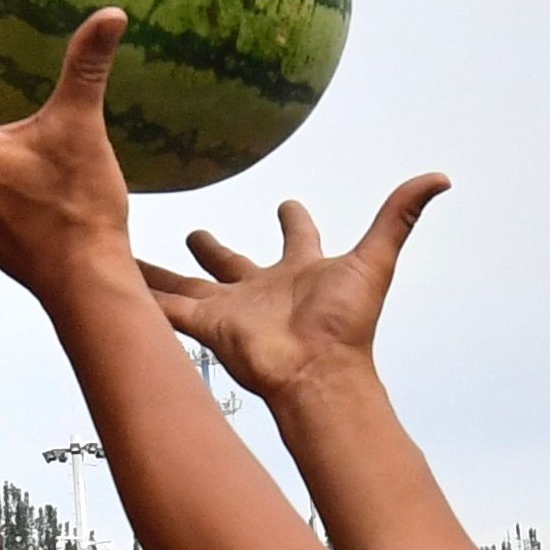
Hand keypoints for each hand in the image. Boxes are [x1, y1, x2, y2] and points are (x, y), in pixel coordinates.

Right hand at [140, 176, 447, 406]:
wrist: (318, 375)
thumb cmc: (348, 324)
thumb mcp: (374, 258)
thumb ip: (399, 214)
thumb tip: (440, 175)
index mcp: (300, 270)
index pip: (297, 235)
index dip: (294, 218)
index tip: (287, 202)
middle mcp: (261, 290)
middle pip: (229, 263)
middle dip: (211, 249)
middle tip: (192, 232)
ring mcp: (231, 310)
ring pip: (184, 285)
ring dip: (156, 273)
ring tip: (125, 257)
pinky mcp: (207, 327)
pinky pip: (166, 308)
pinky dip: (139, 299)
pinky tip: (109, 283)